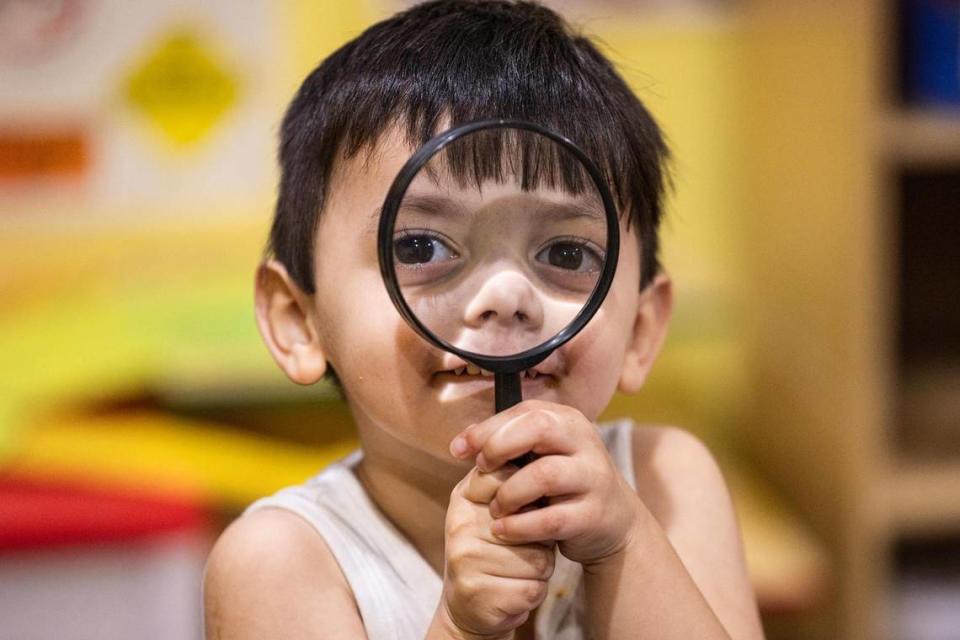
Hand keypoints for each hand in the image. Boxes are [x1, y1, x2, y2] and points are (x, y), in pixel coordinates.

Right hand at [436, 463, 556, 638]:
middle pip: (532, 521)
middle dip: (540, 539)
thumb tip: (547, 453)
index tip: (527, 512)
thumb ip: (513, 481)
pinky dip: (534, 592)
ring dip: (540, 568)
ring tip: (519, 569)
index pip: (511, 480)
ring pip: (538, 558)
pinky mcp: (479, 593)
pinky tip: (516, 589)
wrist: (469, 605)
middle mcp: (460, 524)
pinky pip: (533, 588)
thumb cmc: (493, 549)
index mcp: (464, 496)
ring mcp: (465, 559)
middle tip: (523, 548)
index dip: (533, 501)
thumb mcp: (495, 509)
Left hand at [448, 400, 644, 568]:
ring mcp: (593, 478)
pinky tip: (503, 529)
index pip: (524, 411)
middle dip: (499, 447)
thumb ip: (506, 444)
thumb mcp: (540, 456)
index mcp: (567, 421)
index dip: (487, 428)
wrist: (612, 522)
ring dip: (509, 492)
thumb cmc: (564, 484)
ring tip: (495, 507)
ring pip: (545, 474)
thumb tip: (462, 442)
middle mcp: (585, 442)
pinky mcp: (593, 515)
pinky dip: (520, 525)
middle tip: (481, 471)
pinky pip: (551, 518)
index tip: (459, 449)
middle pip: (539, 428)